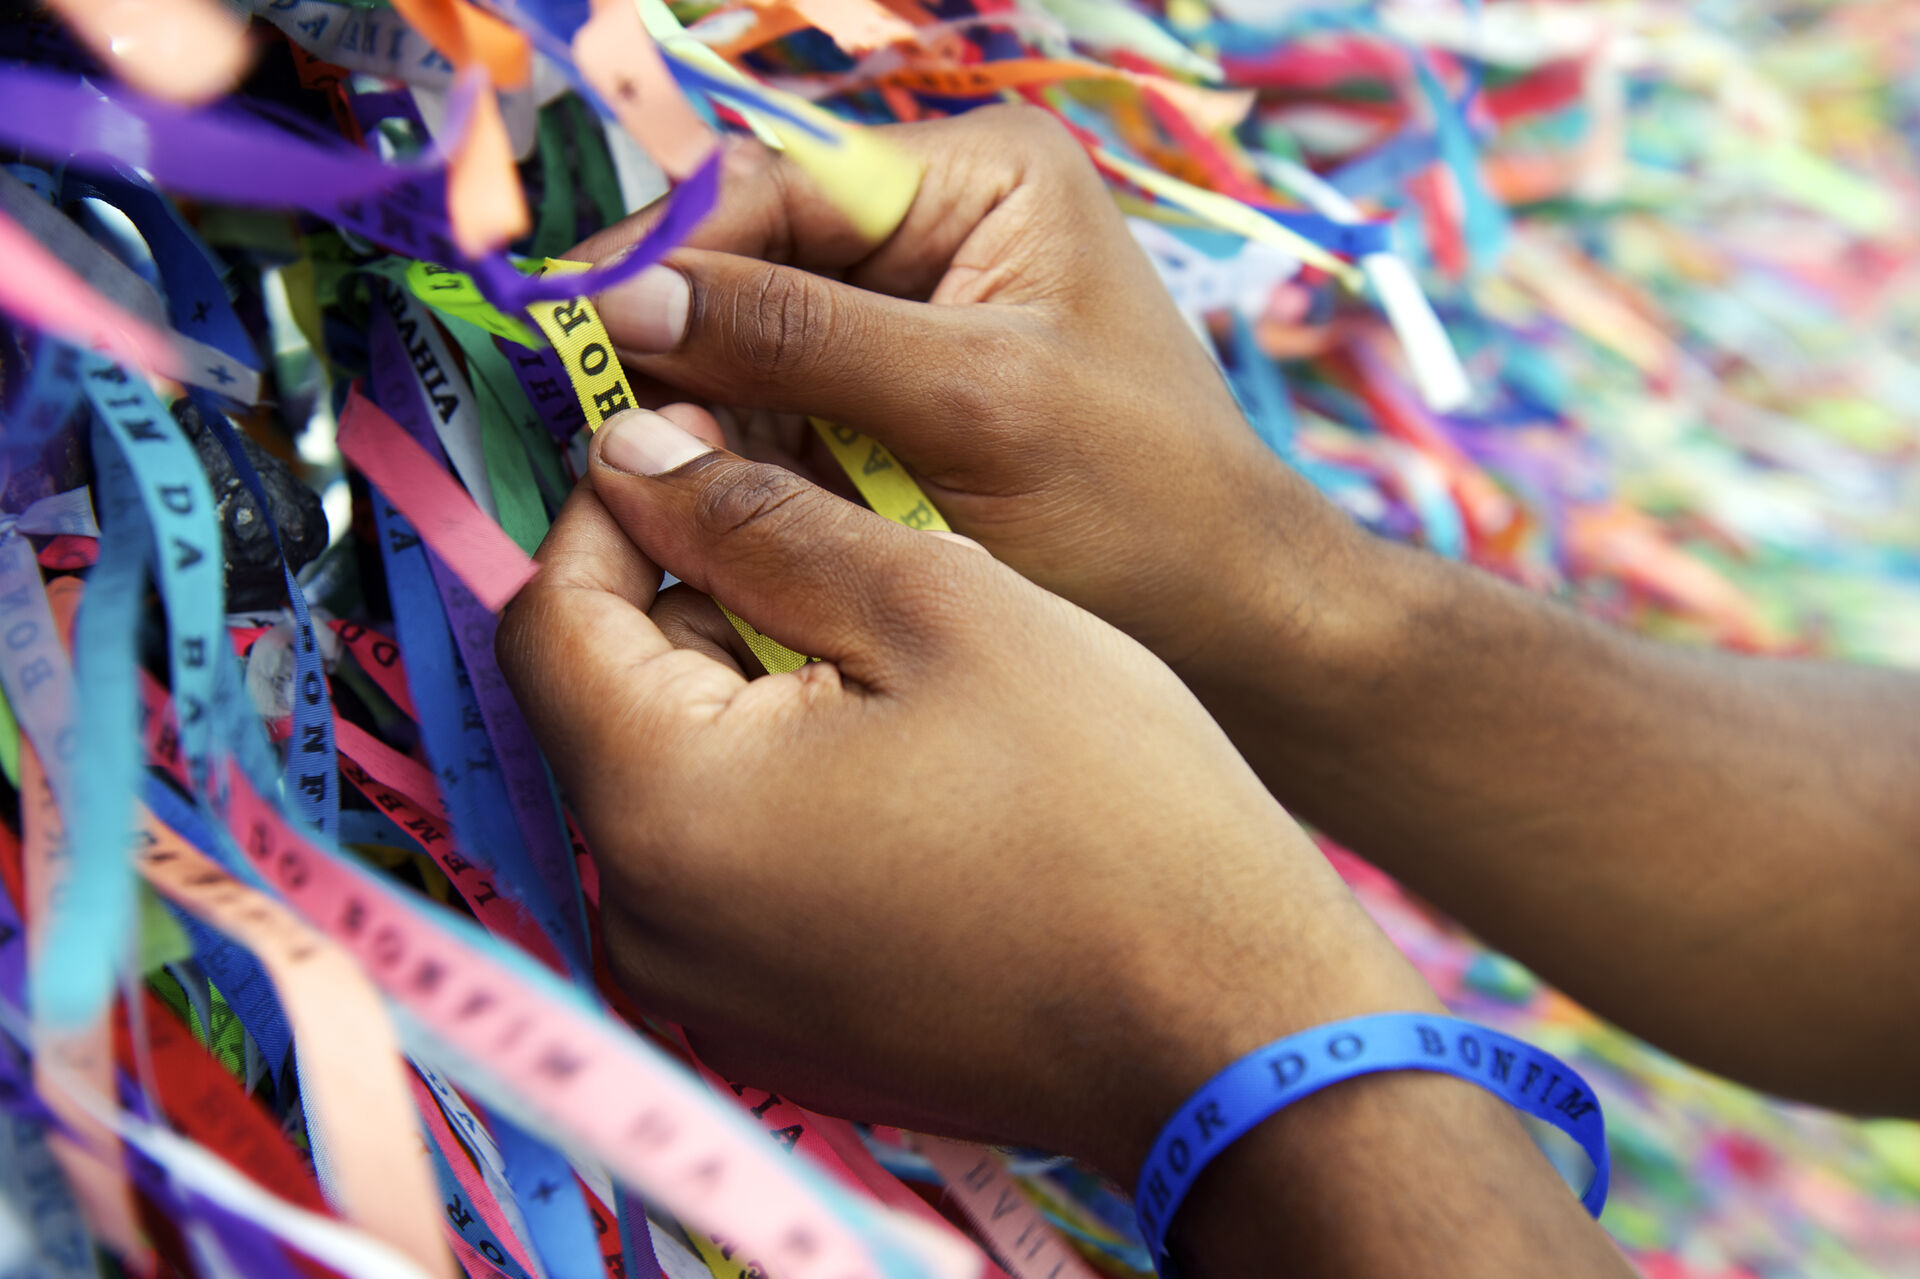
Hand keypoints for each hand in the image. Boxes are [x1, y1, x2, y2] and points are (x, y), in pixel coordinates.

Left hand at [495, 406, 1434, 1180]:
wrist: (1226, 1029)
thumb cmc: (1107, 802)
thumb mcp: (936, 604)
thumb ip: (757, 520)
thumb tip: (632, 457)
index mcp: (660, 811)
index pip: (549, 619)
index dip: (612, 510)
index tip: (697, 442)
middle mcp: (644, 928)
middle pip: (610, 707)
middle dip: (693, 598)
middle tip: (821, 532)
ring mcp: (707, 999)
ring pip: (676, 786)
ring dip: (745, 693)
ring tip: (883, 645)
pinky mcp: (772, 1036)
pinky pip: (729, 874)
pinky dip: (778, 791)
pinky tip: (898, 758)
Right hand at [576, 106, 1365, 678]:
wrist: (1234, 627)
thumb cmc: (1143, 508)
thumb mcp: (972, 406)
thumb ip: (801, 338)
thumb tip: (624, 295)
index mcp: (982, 178)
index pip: (780, 181)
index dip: (666, 246)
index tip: (566, 319)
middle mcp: (940, 231)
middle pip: (755, 256)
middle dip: (676, 333)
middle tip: (588, 412)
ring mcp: (916, 323)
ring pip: (754, 341)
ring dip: (697, 404)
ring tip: (637, 467)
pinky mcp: (898, 410)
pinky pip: (783, 412)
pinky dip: (739, 454)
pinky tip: (698, 498)